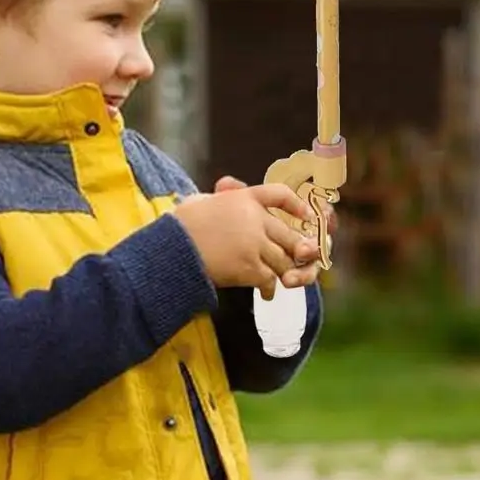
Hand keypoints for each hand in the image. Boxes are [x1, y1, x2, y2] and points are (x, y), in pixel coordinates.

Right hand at [174, 180, 317, 299]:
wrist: (173, 249)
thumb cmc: (182, 224)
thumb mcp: (203, 199)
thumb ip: (223, 194)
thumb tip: (230, 186)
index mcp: (245, 198)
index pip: (280, 194)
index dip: (297, 205)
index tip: (307, 215)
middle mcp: (255, 220)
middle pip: (289, 235)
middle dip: (298, 250)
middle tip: (301, 259)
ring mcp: (255, 245)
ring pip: (283, 260)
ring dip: (284, 272)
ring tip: (281, 280)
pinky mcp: (250, 268)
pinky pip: (271, 280)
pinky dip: (270, 288)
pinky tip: (266, 293)